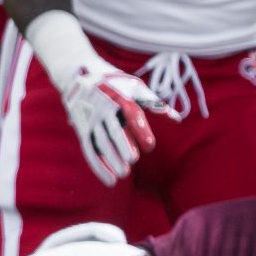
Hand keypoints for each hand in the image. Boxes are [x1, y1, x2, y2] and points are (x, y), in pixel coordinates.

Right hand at [59, 63, 173, 183]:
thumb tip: (177, 120)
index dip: (140, 129)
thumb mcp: (135, 88)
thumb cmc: (116, 84)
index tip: (150, 146)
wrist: (79, 74)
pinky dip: (99, 166)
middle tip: (133, 160)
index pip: (130, 114)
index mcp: (119, 97)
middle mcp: (103, 109)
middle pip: (112, 130)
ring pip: (100, 142)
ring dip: (110, 158)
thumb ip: (155, 105)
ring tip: (124, 174)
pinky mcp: (82, 131)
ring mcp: (90, 120)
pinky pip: (89, 150)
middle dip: (122, 145)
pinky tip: (110, 180)